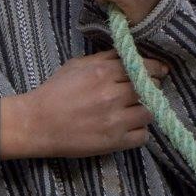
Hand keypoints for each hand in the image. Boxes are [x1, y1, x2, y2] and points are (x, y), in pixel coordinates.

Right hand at [0, 50, 168, 159]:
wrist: (36, 123)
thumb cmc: (55, 92)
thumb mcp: (77, 65)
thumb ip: (105, 58)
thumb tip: (129, 53)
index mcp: (103, 73)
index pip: (143, 66)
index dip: (155, 68)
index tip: (159, 70)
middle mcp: (112, 95)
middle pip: (150, 88)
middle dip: (151, 87)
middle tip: (147, 89)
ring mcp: (114, 120)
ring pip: (150, 112)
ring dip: (147, 109)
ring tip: (138, 108)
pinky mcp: (113, 142)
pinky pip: (142, 136)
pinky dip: (140, 131)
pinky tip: (130, 126)